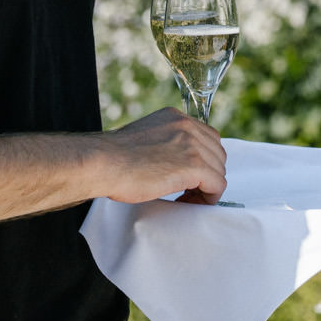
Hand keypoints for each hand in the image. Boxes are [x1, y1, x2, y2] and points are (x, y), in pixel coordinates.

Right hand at [98, 107, 227, 204]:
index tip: (189, 177)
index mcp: (175, 118)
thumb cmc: (113, 158)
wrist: (102, 163)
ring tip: (187, 198)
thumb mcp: (145, 138)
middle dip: (208, 173)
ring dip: (207, 187)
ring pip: (219, 169)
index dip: (203, 160)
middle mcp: (187, 126)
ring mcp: (192, 144)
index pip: (207, 137)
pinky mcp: (194, 165)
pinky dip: (208, 197)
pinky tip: (190, 202)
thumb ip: (165, 142)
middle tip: (189, 191)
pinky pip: (217, 185)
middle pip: (217, 153)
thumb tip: (174, 160)